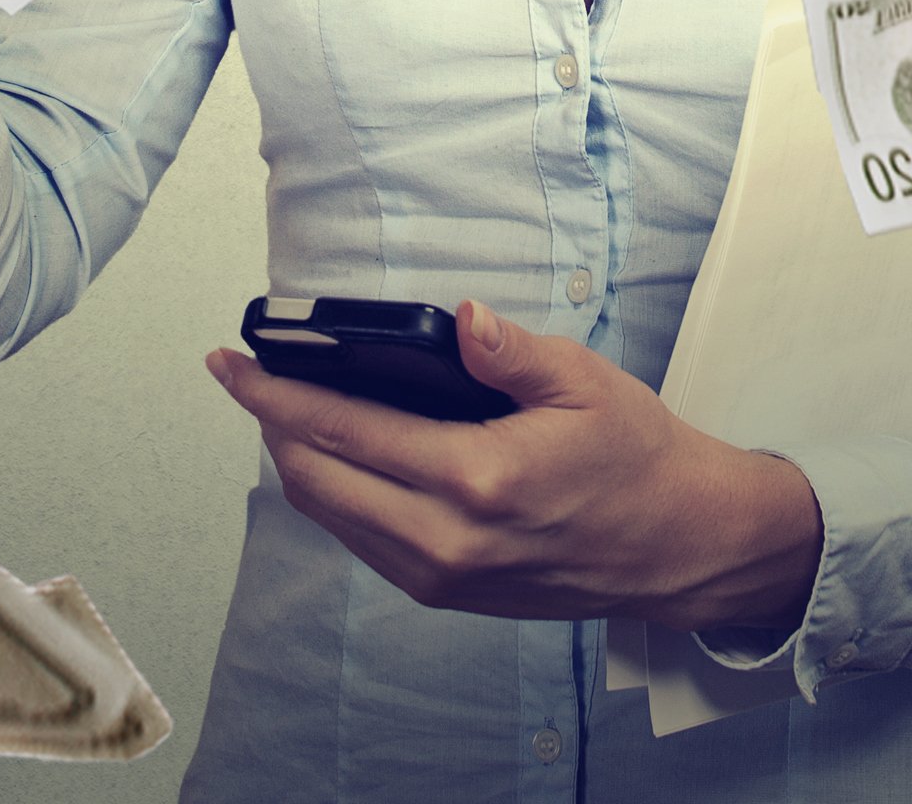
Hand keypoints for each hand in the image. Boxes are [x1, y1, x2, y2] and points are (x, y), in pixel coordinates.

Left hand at [206, 301, 822, 632]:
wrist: (679, 544)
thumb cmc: (637, 460)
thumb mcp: (583, 382)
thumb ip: (509, 351)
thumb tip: (461, 319)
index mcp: (477, 479)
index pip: (342, 430)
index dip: (274, 394)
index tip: (233, 363)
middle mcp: (447, 539)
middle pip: (315, 480)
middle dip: (269, 424)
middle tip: (248, 377)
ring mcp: (442, 575)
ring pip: (331, 515)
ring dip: (297, 460)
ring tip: (286, 406)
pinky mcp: (446, 592)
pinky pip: (363, 540)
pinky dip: (335, 494)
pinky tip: (338, 454)